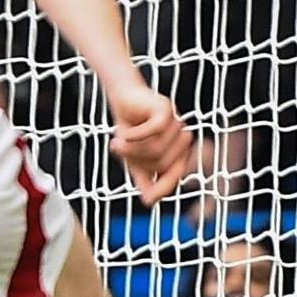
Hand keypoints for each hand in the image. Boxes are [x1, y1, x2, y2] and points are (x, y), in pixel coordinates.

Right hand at [109, 83, 191, 203]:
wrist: (123, 94)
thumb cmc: (130, 124)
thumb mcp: (133, 155)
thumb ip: (143, 176)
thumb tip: (149, 202)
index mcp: (174, 152)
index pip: (175, 175)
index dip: (164, 188)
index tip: (148, 200)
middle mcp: (178, 140)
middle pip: (161, 163)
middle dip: (136, 159)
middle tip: (118, 148)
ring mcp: (175, 125)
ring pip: (157, 149)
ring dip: (132, 146)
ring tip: (118, 138)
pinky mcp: (166, 109)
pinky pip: (154, 130)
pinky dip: (136, 135)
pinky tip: (122, 133)